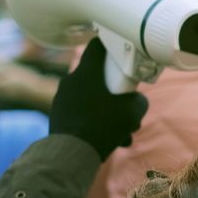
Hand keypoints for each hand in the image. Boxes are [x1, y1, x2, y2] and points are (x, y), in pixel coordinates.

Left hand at [49, 38, 148, 160]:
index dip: (112, 44)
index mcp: (87, 71)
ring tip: (124, 134)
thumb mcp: (133, 111)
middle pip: (99, 76)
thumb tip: (135, 99)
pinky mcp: (58, 114)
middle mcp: (71, 80)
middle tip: (128, 108)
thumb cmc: (103, 126)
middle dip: (116, 92)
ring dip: (109, 112)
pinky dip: (96, 121)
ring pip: (92, 98)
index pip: (98, 45)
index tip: (122, 50)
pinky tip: (110, 140)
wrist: (72, 154)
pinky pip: (83, 112)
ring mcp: (62, 98)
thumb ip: (139, 100)